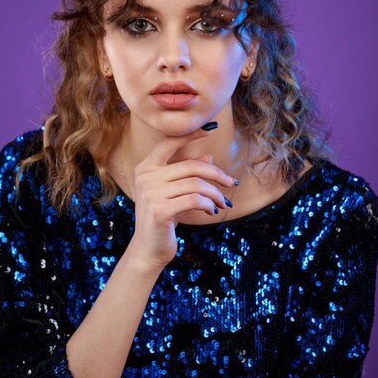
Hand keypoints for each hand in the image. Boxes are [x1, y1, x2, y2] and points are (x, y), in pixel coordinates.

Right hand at [127, 125, 235, 273]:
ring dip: (215, 194)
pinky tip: (211, 212)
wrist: (149, 249)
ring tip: (222, 203)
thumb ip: (187, 173)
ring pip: (196, 184)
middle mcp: (146, 177)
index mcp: (146, 167)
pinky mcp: (160, 210)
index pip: (169, 142)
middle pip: (191, 166)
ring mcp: (151, 193)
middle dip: (217, 174)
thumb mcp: (175, 192)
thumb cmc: (164, 217)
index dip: (191, 134)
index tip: (211, 129)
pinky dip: (208, 205)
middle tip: (230, 184)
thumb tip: (208, 156)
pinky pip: (194, 200)